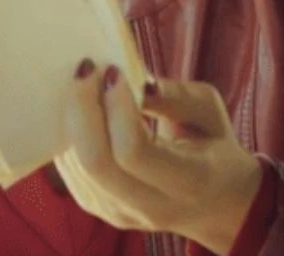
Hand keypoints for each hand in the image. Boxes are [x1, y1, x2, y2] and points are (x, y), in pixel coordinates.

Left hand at [55, 59, 262, 252]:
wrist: (216, 203)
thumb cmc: (213, 146)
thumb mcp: (210, 112)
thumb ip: (176, 96)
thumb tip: (135, 82)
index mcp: (190, 181)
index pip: (134, 150)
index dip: (116, 106)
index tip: (112, 70)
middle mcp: (154, 206)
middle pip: (95, 162)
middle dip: (81, 107)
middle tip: (84, 68)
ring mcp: (122, 215)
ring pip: (77, 167)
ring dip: (70, 118)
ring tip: (82, 83)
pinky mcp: (100, 210)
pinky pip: (70, 173)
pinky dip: (67, 136)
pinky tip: (78, 109)